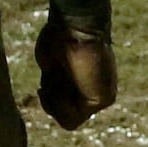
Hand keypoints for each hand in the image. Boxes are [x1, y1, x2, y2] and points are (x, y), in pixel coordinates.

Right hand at [34, 14, 115, 130]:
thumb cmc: (60, 36)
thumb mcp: (52, 66)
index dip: (50, 100)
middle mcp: (98, 91)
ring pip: (68, 121)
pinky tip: (62, 83)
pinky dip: (59, 105)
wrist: (74, 25)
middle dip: (51, 101)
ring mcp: (102, 97)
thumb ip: (56, 85)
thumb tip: (49, 99)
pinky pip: (71, 120)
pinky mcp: (102, 100)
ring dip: (54, 103)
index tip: (44, 83)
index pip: (66, 109)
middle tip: (53, 77)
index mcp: (88, 83)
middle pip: (66, 116)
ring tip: (58, 78)